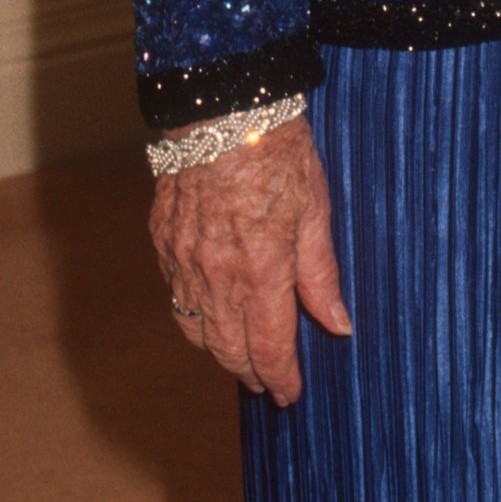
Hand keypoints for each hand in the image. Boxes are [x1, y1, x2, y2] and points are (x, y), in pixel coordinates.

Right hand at [149, 117, 350, 405]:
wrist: (220, 106)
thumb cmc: (276, 150)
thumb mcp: (315, 208)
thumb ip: (321, 273)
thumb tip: (337, 324)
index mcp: (260, 273)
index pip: (268, 349)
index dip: (281, 379)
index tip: (291, 395)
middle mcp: (216, 276)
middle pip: (228, 349)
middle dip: (250, 373)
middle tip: (268, 383)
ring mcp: (183, 259)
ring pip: (195, 328)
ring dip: (218, 350)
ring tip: (238, 355)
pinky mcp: (163, 238)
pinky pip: (174, 293)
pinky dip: (191, 311)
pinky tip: (207, 307)